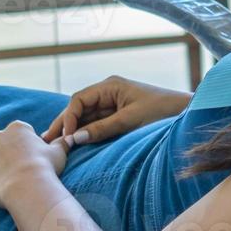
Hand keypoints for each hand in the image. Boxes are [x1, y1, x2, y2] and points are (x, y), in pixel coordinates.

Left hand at [0, 120, 67, 208]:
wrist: (28, 184)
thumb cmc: (46, 168)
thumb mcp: (60, 152)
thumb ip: (62, 143)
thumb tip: (70, 137)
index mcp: (20, 128)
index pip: (22, 131)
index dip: (27, 143)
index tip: (34, 155)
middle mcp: (0, 135)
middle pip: (1, 137)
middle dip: (5, 146)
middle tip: (14, 161)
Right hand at [42, 75, 190, 148]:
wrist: (186, 114)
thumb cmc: (162, 112)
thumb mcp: (130, 120)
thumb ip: (102, 128)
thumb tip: (74, 138)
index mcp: (111, 85)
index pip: (79, 100)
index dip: (68, 117)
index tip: (65, 137)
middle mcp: (109, 92)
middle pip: (79, 108)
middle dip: (63, 124)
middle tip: (45, 141)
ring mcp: (113, 104)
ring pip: (85, 117)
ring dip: (71, 130)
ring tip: (53, 145)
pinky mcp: (118, 116)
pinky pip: (96, 124)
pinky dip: (84, 133)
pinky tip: (72, 143)